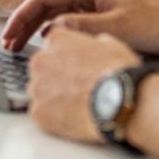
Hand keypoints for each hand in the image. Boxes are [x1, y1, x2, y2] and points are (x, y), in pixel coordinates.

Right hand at [2, 0, 158, 53]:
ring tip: (21, 47)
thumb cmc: (158, 25)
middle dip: (23, 23)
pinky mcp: (104, 17)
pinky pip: (70, 23)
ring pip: (56, 14)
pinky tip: (49, 46)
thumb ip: (82, 28)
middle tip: (7, 44)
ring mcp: (96, 4)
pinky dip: (54, 33)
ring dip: (36, 29)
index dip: (21, 16)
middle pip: (45, 5)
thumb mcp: (117, 29)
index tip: (7, 34)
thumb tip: (51, 30)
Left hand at [26, 27, 139, 143]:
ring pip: (40, 92)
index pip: (52, 45)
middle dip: (56, 77)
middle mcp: (40, 61)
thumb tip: (95, 45)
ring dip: (53, 97)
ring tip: (77, 105)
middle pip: (42, 68)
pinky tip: (73, 119)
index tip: (77, 67)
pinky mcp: (39, 113)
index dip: (67, 58)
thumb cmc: (119, 73)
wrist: (120, 103)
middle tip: (77, 88)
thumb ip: (93, 42)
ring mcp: (37, 88)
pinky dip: (54, 118)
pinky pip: (41, 114)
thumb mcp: (111, 44)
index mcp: (56, 40)